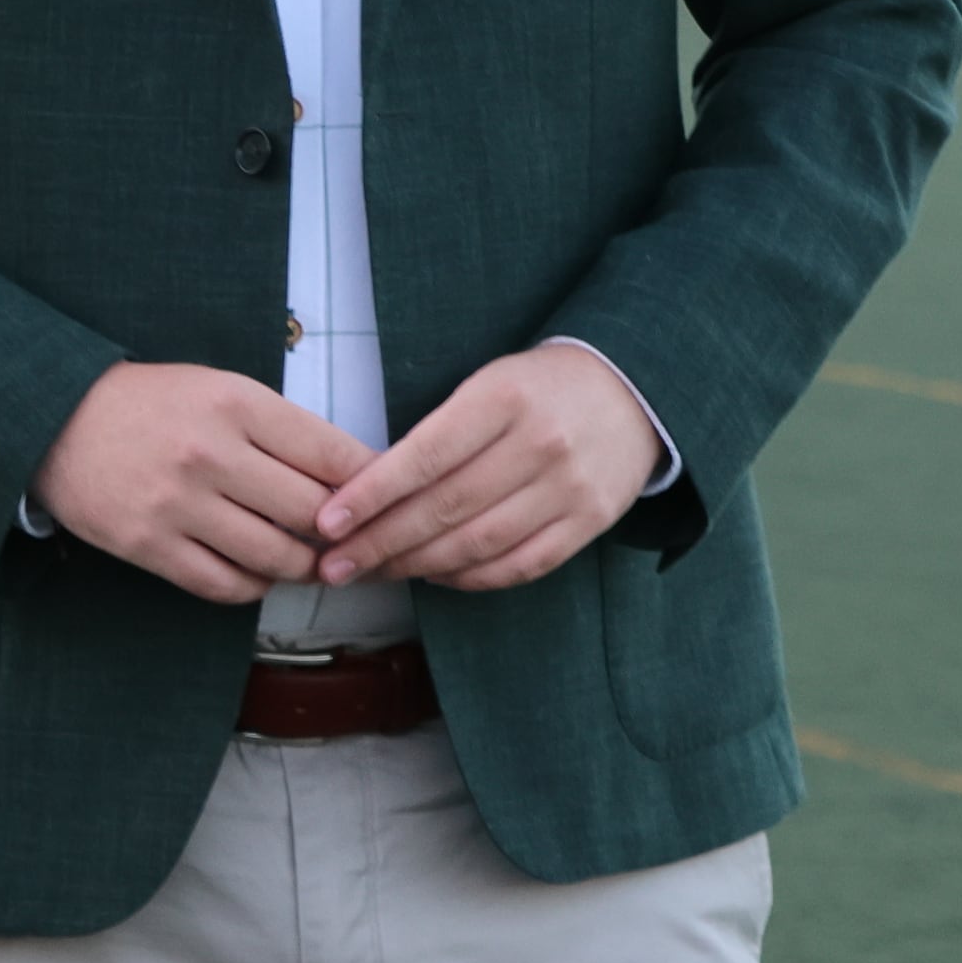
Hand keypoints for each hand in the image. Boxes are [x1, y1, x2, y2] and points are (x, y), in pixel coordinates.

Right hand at [32, 362, 372, 604]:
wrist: (56, 419)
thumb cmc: (151, 404)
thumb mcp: (219, 389)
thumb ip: (280, 430)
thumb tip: (349, 477)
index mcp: (235, 403)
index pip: (331, 453)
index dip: (369, 484)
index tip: (382, 499)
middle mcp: (210, 453)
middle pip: (310, 512)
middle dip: (340, 533)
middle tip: (350, 540)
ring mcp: (178, 505)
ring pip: (275, 557)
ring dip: (302, 566)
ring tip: (307, 560)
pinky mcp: (150, 546)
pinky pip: (226, 585)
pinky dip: (254, 586)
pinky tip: (258, 572)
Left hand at [313, 341, 657, 595]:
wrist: (633, 390)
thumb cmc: (540, 387)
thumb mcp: (489, 384)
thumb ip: (438, 433)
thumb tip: (368, 492)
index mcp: (505, 398)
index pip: (425, 456)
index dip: (372, 495)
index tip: (328, 522)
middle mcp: (540, 444)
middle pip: (446, 507)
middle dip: (381, 542)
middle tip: (335, 565)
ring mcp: (569, 488)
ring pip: (478, 543)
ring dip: (416, 566)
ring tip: (373, 573)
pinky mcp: (590, 522)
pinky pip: (519, 565)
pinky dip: (470, 578)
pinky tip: (434, 576)